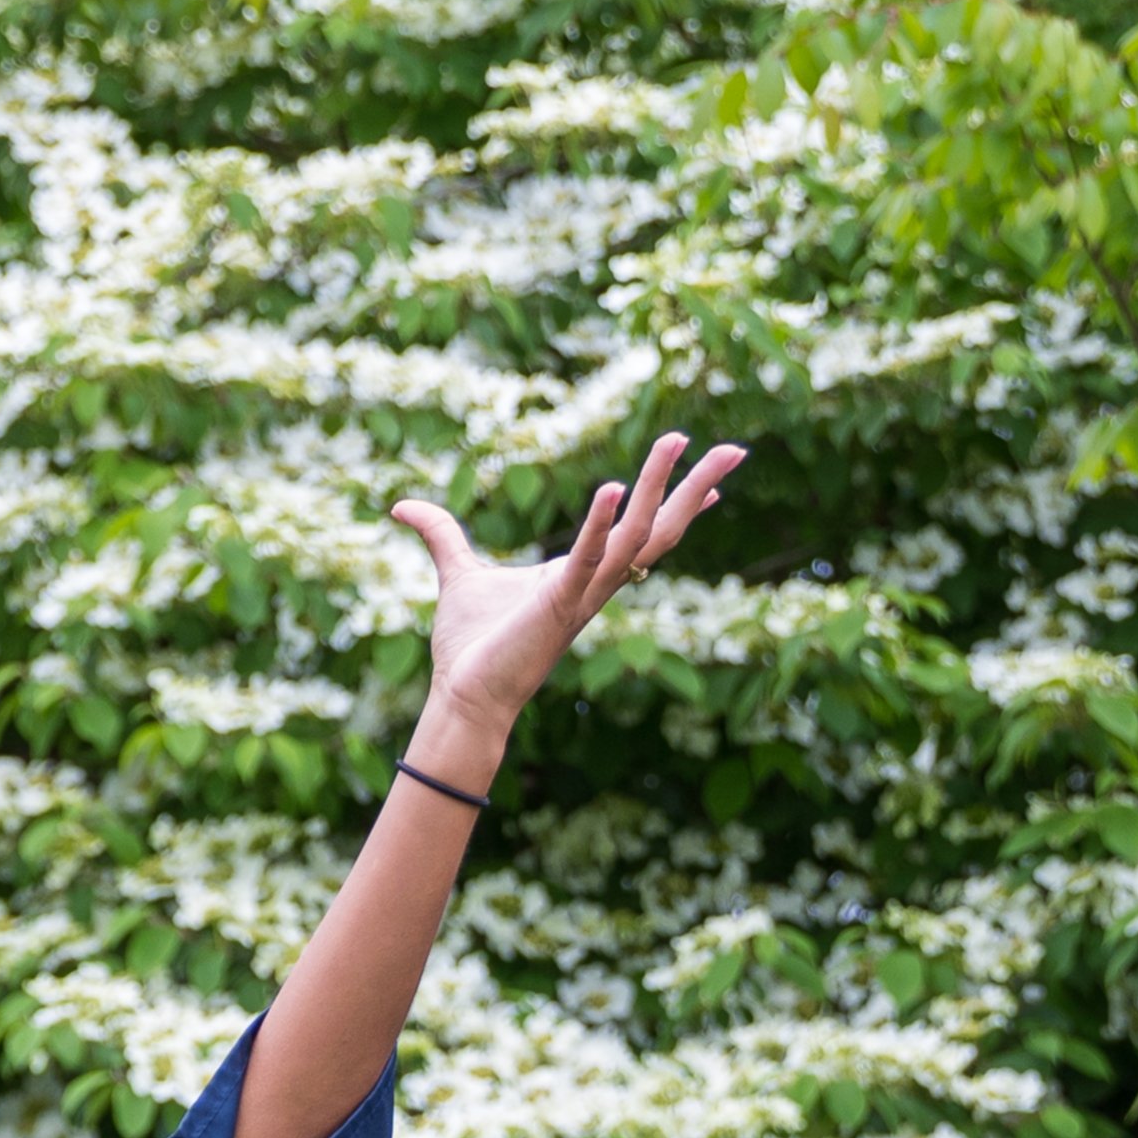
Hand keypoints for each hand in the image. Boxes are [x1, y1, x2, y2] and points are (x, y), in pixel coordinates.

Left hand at [391, 432, 746, 735]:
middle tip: (736, 450)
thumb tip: (400, 505)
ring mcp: (582, 594)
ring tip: (680, 442)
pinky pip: (586, 560)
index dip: (677, 503)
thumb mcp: (456, 573)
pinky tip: (610, 487)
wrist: (462, 695)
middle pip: (661, 528)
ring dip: (661, 488)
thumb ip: (439, 534)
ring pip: (638, 536)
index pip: (641, 531)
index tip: (714, 478)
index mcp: (582, 573)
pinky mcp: (558, 605)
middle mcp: (596, 582)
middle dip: (695, 486)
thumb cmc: (470, 644)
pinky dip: (598, 524)